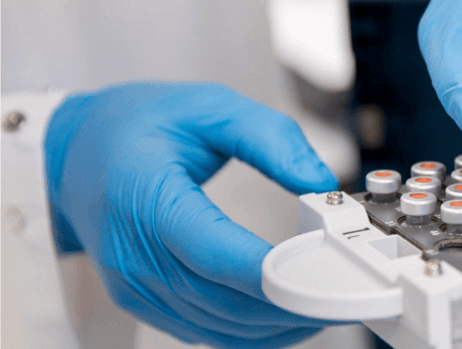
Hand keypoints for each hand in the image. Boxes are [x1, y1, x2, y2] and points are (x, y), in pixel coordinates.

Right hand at [45, 82, 343, 346]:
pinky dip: (252, 330)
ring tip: (326, 302)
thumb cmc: (138, 127)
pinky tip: (287, 315)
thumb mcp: (207, 107)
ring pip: (219, 326)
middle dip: (290, 303)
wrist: (75, 152)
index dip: (272, 272)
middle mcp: (133, 251)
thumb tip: (319, 179)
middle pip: (223, 299)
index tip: (323, 271)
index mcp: (144, 196)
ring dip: (278, 324)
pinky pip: (205, 331)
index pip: (214, 251)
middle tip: (344, 290)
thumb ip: (268, 139)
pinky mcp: (144, 300)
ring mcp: (135, 284)